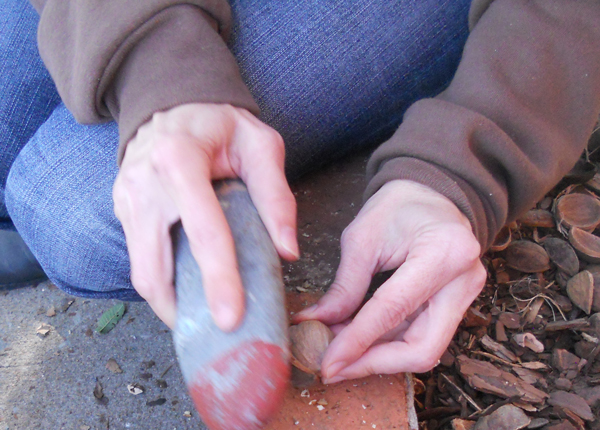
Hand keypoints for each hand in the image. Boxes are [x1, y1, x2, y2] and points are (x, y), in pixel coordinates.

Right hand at [113, 103, 298, 329]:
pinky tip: (188, 294)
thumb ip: (276, 196)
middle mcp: (143, 183)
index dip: (218, 278)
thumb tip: (287, 252)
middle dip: (184, 308)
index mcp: (179, 160)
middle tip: (216, 333)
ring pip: (141, 272)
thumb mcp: (260, 146)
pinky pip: (140, 259)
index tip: (232, 318)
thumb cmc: (220, 124)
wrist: (173, 104)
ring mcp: (127, 198)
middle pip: (156, 266)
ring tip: (203, 320)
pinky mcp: (123, 209)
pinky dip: (163, 284)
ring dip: (171, 304)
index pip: (202, 230)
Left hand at [294, 180, 485, 381]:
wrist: (430, 194)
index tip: (327, 363)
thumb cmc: (397, 207)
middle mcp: (464, 280)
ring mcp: (466, 295)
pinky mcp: (458, 304)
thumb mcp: (362, 239)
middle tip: (333, 368)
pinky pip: (422, 335)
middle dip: (373, 363)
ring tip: (338, 353)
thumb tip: (316, 323)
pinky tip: (358, 342)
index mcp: (443, 252)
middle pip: (422, 347)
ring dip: (377, 356)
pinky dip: (387, 343)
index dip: (357, 342)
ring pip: (423, 348)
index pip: (394, 310)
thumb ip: (344, 286)